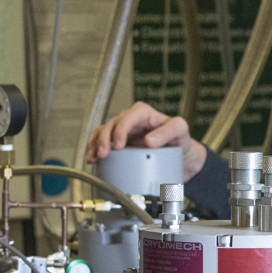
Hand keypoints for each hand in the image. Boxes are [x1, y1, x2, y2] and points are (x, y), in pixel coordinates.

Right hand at [84, 102, 206, 179]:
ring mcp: (122, 130)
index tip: (119, 145)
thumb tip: (148, 141)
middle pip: (112, 124)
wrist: (178, 153)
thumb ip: (167, 132)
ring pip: (102, 132)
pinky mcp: (117, 141)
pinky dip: (93, 149)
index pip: (128, 117)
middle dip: (105, 139)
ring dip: (95, 144)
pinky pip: (100, 141)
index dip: (120, 130)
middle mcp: (131, 120)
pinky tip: (91, 159)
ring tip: (94, 158)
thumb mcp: (180, 130)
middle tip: (103, 154)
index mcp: (144, 113)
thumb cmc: (179, 138)